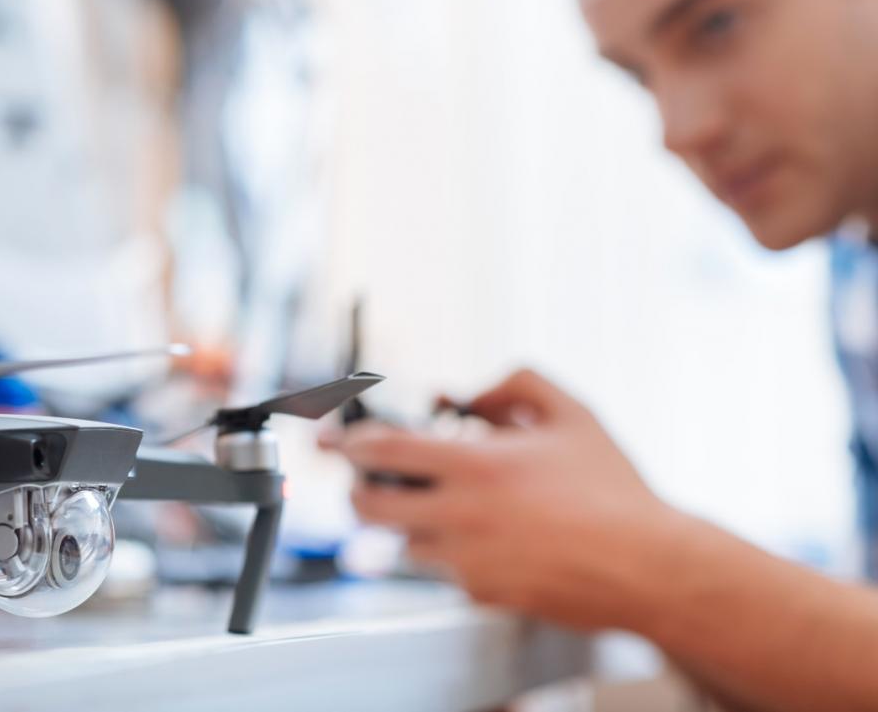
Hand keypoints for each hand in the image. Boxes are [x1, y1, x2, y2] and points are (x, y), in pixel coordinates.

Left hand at [339, 369, 673, 630]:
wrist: (650, 567)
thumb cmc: (614, 489)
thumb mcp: (572, 414)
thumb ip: (515, 383)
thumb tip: (464, 391)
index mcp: (477, 466)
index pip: (382, 450)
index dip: (347, 441)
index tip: (329, 438)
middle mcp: (461, 516)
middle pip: (369, 506)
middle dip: (355, 489)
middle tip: (362, 479)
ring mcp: (467, 562)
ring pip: (402, 541)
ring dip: (407, 520)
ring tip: (443, 504)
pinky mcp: (480, 595)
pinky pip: (440, 570)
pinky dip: (446, 551)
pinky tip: (486, 537)